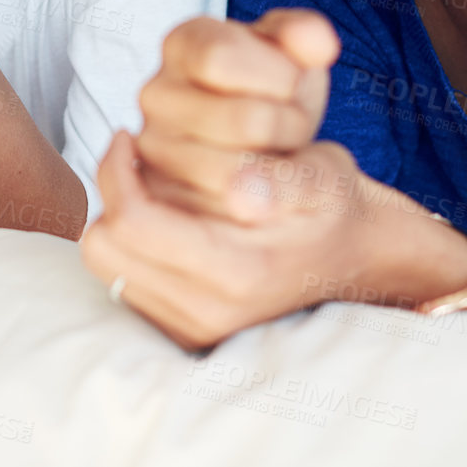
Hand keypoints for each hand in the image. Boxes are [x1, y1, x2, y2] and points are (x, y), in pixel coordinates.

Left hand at [81, 130, 384, 349]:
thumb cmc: (335, 205)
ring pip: (106, 265)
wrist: (362, 260)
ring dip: (119, 218)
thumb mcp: (323, 174)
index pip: (132, 222)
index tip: (130, 135)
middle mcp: (208, 311)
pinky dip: (131, 244)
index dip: (117, 170)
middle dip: (111, 194)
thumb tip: (242, 191)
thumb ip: (282, 179)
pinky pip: (123, 282)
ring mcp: (195, 328)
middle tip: (134, 156)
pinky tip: (162, 216)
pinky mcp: (184, 332)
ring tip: (149, 184)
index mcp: (237, 271)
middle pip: (104, 249)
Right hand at [133, 12, 337, 220]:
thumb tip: (318, 43)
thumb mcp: (295, 53)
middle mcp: (155, 95)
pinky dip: (260, 206)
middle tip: (291, 125)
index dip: (276, 75)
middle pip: (241, 121)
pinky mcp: (163, 199)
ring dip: (278, 171)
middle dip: (290, 126)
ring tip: (275, 155)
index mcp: (183, 44)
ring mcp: (152, 149)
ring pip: (234, 176)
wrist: (265, 143)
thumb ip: (306, 35)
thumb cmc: (274, 90)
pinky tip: (261, 186)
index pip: (220, 58)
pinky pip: (223, 213)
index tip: (292, 81)